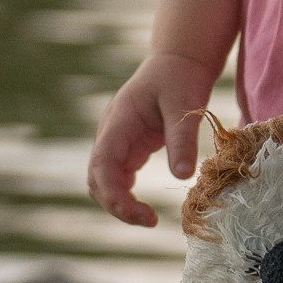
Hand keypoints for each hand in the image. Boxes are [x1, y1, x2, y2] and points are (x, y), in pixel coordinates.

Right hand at [88, 50, 215, 226]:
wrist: (178, 61)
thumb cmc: (180, 77)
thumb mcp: (185, 105)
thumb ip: (182, 139)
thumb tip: (183, 176)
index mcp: (119, 121)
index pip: (102, 164)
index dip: (113, 193)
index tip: (138, 214)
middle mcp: (111, 133)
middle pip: (97, 178)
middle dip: (116, 204)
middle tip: (150, 220)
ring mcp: (117, 141)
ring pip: (104, 180)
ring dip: (119, 202)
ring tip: (149, 219)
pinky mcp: (129, 147)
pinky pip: (118, 177)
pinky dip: (126, 195)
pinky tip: (145, 208)